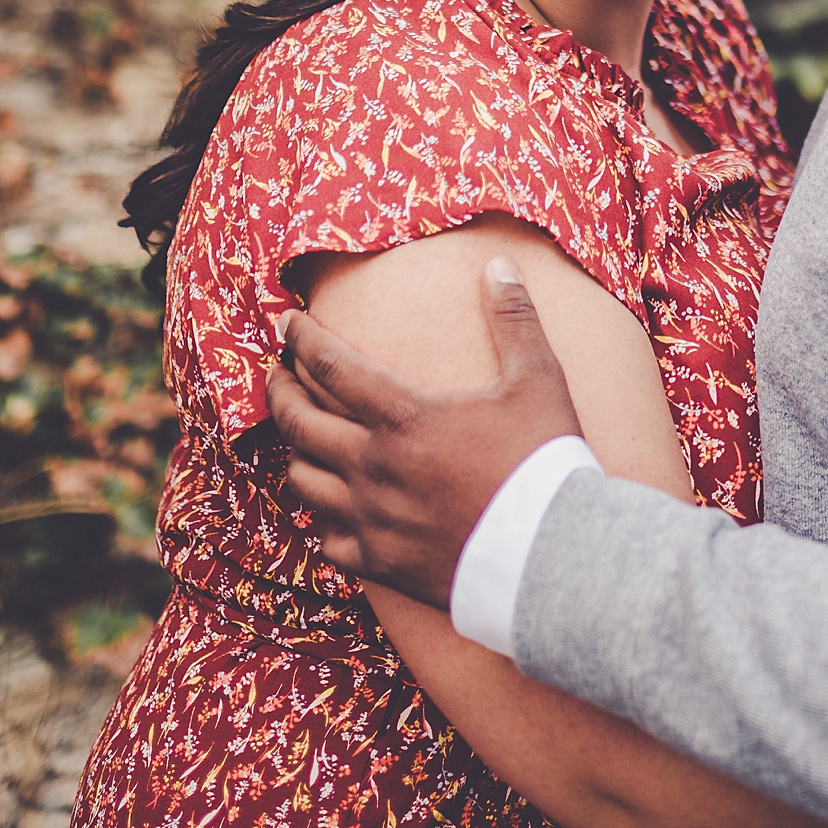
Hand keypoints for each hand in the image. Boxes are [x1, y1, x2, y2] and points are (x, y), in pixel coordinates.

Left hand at [267, 255, 582, 607]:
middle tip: (278, 372)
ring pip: (304, 481)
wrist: (549, 555)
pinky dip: (324, 518)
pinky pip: (329, 540)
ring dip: (296, 450)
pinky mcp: (380, 563)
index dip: (303, 339)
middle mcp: (373, 465)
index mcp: (403, 415)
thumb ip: (515, 318)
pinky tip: (333, 507)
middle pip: (299, 421)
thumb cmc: (542, 461)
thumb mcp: (537, 379)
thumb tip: (499, 264)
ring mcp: (371, 518)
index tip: (287, 323)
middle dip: (281, 389)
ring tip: (300, 435)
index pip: (331, 366)